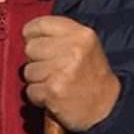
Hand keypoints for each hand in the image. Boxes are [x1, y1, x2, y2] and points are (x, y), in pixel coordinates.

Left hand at [21, 16, 120, 132]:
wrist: (106, 108)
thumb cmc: (90, 76)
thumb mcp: (84, 46)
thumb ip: (59, 36)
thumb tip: (28, 37)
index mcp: (80, 34)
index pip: (40, 25)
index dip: (33, 37)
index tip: (39, 47)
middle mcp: (72, 49)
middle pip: (30, 48)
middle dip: (36, 61)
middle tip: (52, 71)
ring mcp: (63, 70)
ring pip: (28, 71)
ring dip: (37, 81)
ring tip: (55, 84)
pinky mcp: (54, 91)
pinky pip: (30, 91)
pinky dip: (38, 97)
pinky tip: (53, 97)